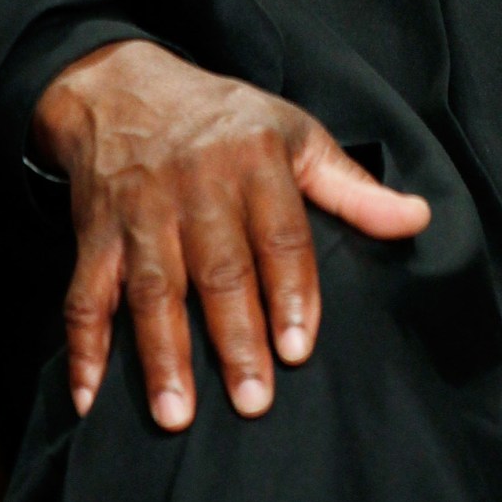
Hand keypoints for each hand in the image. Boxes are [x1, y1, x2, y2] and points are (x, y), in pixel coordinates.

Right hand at [31, 39, 430, 430]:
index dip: (292, 291)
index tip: (300, 347)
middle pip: (218, 268)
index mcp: (255, 157)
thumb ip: (353, 187)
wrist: (124, 88)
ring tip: (178, 413)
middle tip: (253, 399)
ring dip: (162, 354)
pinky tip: (90, 396)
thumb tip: (417, 218)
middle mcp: (196, 184)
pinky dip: (83, 346)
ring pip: (152, 288)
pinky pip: (84, 294)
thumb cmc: (226, 119)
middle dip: (235, 337)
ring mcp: (140, 211)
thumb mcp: (296, 134)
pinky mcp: (94, 233)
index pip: (279, 233)